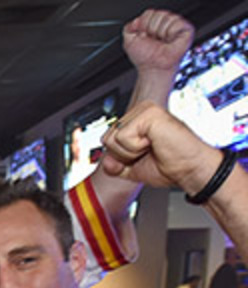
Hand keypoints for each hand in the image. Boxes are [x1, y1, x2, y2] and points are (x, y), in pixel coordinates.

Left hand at [100, 101, 221, 192]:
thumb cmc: (170, 166)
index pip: (108, 140)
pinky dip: (136, 148)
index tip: (144, 156)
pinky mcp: (149, 112)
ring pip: (112, 138)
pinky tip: (154, 143)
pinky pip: (122, 137)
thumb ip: (116, 165)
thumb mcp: (133, 168)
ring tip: (152, 147)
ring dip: (130, 152)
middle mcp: (140, 111)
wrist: (190, 170)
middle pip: (107, 139)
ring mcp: (145, 109)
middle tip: (149, 153)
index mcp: (136, 121)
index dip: (121, 156)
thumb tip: (104, 161)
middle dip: (124, 155)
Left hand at [121, 9, 192, 76]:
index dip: (144, 25)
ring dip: (161, 33)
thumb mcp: (128, 41)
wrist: (153, 69)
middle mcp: (165, 23)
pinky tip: (170, 40)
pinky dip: (171, 33)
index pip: (149, 13)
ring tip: (162, 41)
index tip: (144, 36)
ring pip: (168, 17)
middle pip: (158, 14)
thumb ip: (128, 28)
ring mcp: (176, 25)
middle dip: (152, 29)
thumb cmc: (145, 57)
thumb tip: (136, 21)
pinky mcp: (187, 30)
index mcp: (153, 23)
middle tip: (154, 40)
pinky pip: (178, 23)